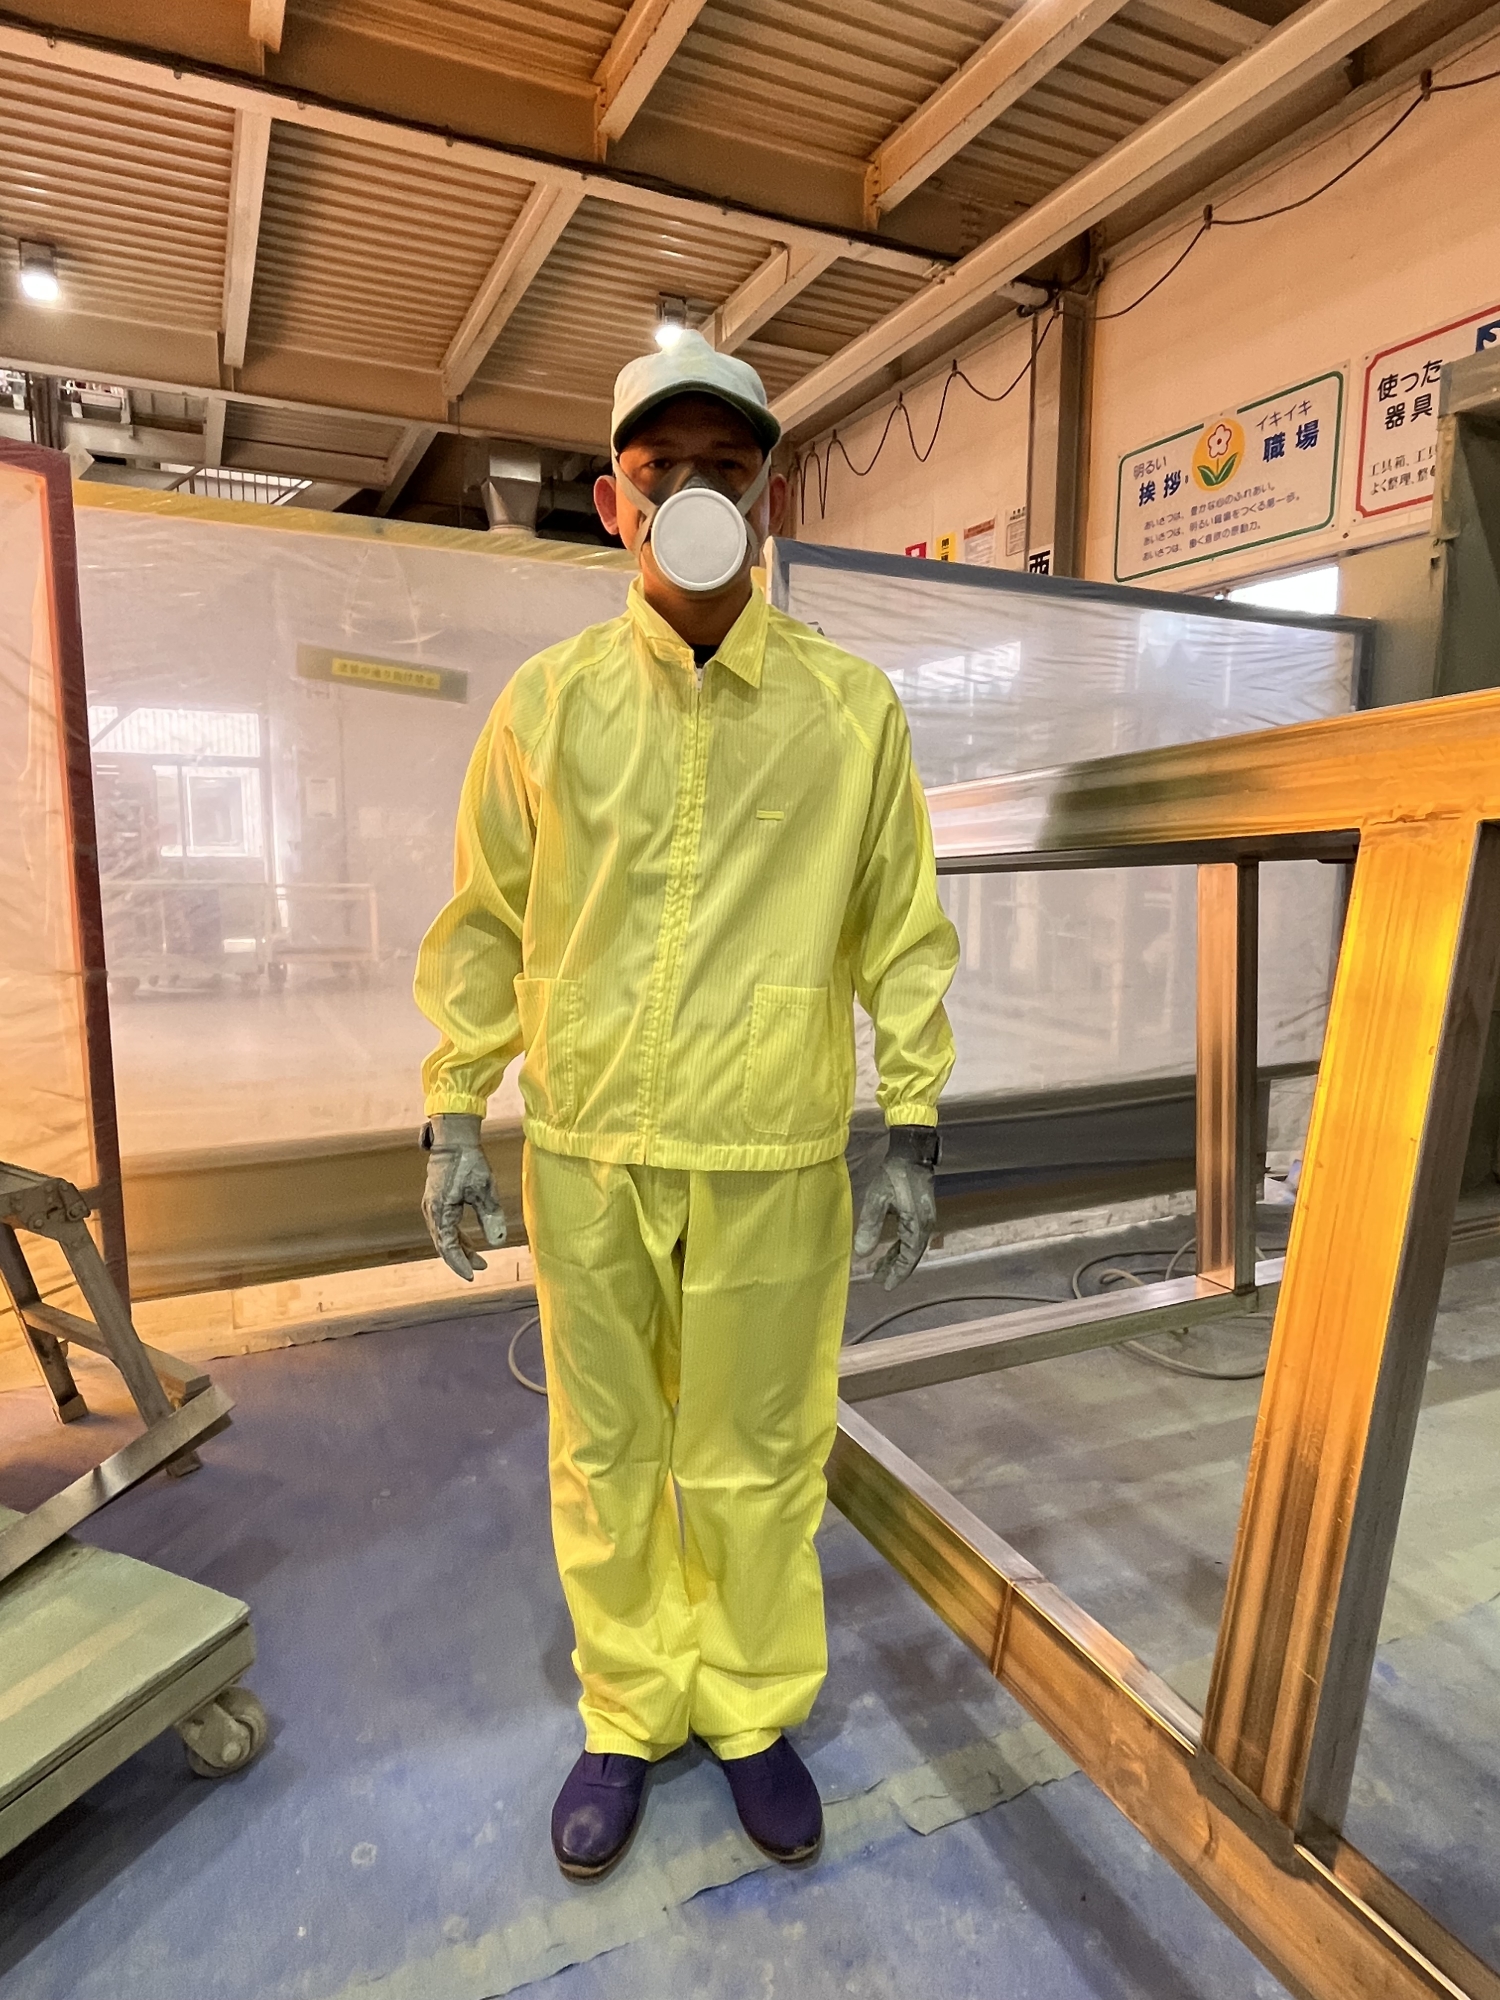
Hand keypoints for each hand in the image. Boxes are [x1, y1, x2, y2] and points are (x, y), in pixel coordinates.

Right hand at [421, 1114, 506, 1281]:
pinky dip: (456, 1236)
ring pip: (443, 1235)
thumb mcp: (485, 1189)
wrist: (454, 1137)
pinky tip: (469, 1241)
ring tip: (479, 1258)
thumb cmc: (469, 1161)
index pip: (448, 1246)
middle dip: (462, 1258)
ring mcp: (431, 1205)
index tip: (474, 1275)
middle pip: (444, 1244)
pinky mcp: (435, 1199)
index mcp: (440, 1210)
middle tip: (482, 1267)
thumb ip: (491, 1216)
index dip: (461, 1263)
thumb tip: (498, 1243)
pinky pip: (444, 1225)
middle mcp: (431, 1210)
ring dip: (459, 1247)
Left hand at [854, 1127, 937, 1289]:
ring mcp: (925, 1219)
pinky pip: (911, 1237)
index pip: (908, 1257)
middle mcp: (925, 1225)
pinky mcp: (921, 1212)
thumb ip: (869, 1227)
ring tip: (879, 1269)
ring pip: (911, 1246)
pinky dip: (900, 1246)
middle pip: (911, 1255)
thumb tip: (861, 1254)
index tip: (885, 1286)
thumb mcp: (877, 1200)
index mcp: (917, 1225)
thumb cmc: (893, 1175)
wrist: (912, 1152)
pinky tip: (890, 1248)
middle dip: (895, 1269)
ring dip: (896, 1258)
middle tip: (878, 1280)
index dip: (897, 1273)